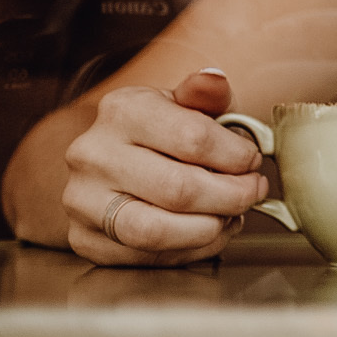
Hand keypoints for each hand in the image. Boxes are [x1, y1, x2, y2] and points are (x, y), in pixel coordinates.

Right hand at [60, 69, 266, 266]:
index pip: (194, 138)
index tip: (253, 162)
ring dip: (209, 229)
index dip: (236, 156)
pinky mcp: (84, 238)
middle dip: (232, 196)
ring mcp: (82, 199)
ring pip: (156, 230)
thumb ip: (205, 94)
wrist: (108, 160)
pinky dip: (188, 250)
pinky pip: (144, 256)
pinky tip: (208, 233)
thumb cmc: (162, 130)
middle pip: (179, 189)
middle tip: (254, 193)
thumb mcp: (186, 103)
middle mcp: (94, 154)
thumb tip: (214, 80)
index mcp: (123, 109)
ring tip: (232, 216)